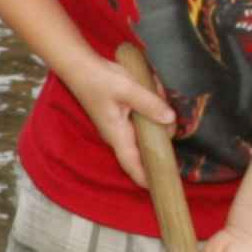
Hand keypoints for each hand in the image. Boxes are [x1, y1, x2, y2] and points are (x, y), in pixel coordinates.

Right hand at [58, 52, 175, 187]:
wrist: (79, 65)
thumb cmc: (99, 80)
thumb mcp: (128, 90)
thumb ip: (150, 104)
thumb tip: (170, 119)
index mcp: (117, 134)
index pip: (131, 164)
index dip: (145, 178)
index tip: (161, 186)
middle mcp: (118, 133)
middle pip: (143, 147)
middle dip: (159, 135)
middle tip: (171, 119)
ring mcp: (119, 124)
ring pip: (145, 128)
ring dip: (155, 111)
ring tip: (154, 87)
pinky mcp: (121, 113)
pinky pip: (141, 115)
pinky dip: (149, 103)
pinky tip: (150, 84)